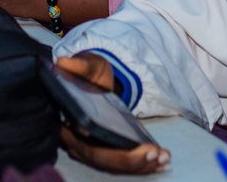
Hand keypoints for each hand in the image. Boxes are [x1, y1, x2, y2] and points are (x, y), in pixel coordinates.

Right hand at [55, 54, 169, 173]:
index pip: (84, 145)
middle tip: (154, 153)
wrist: (96, 79)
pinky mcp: (109, 151)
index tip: (127, 147)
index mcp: (69, 125)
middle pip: (103, 160)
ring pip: (116, 165)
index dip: (105, 152)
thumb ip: (77, 65)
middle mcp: (79, 143)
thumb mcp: (87, 65)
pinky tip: (163, 162)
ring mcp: (94, 149)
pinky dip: (145, 165)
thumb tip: (63, 61)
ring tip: (163, 158)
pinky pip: (125, 163)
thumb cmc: (90, 74)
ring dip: (142, 165)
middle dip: (130, 161)